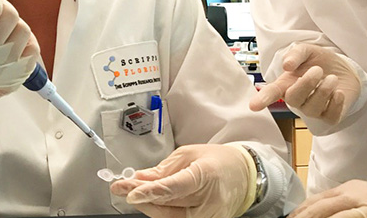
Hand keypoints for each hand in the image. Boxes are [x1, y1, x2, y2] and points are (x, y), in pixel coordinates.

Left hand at [110, 144, 254, 217]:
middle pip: (168, 206)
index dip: (150, 191)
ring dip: (149, 205)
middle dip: (142, 197)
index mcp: (205, 175)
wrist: (245, 175)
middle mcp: (209, 200)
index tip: (130, 192)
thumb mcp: (188, 154)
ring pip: (170, 217)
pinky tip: (153, 201)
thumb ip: (163, 169)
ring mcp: (210, 215)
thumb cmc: (218, 161)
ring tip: (135, 192)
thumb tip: (139, 177)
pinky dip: (163, 210)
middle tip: (121, 187)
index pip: (174, 188)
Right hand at [250, 43, 360, 124]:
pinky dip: (336, 103)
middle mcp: (297, 99)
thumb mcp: (307, 51)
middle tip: (318, 70)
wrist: (345, 70)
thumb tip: (287, 65)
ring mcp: (312, 109)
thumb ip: (296, 54)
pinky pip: (330, 116)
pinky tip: (338, 92)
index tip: (253, 106)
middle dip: (307, 83)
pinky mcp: (329, 116)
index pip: (272, 93)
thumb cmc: (321, 62)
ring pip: (312, 108)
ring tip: (332, 78)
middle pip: (293, 99)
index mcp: (286, 83)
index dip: (263, 99)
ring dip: (324, 90)